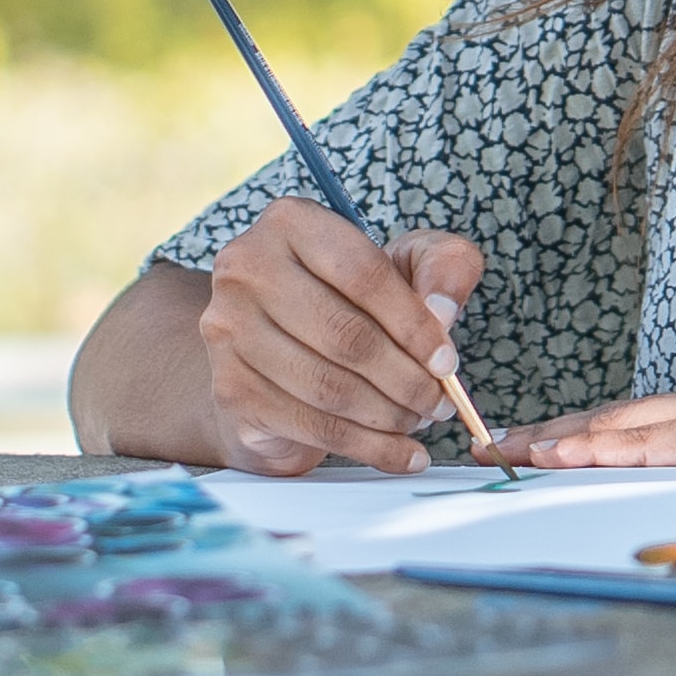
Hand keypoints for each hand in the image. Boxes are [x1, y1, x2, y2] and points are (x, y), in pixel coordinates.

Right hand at [193, 198, 484, 476]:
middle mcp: (245, 270)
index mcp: (289, 222)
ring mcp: (229, 333)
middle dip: (406, 378)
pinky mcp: (231, 390)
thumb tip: (442, 312)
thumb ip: (444, 266)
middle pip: (345, 335)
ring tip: (419, 421)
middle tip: (439, 402)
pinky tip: (401, 453)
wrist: (278, 352)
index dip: (414, 323)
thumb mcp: (408, 263)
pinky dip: (368, 448)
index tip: (446, 360)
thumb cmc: (351, 300)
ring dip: (388, 415)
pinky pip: (312, 427)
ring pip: (329, 387)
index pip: (362, 274)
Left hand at [506, 340, 675, 468]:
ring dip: (553, 441)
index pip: (631, 426)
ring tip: (498, 452)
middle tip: (486, 448)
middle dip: (544, 436)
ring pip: (614, 429)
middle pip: (606, 421)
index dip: (578, 436)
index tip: (531, 446)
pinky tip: (558, 456)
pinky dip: (597, 450)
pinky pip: (647, 445)